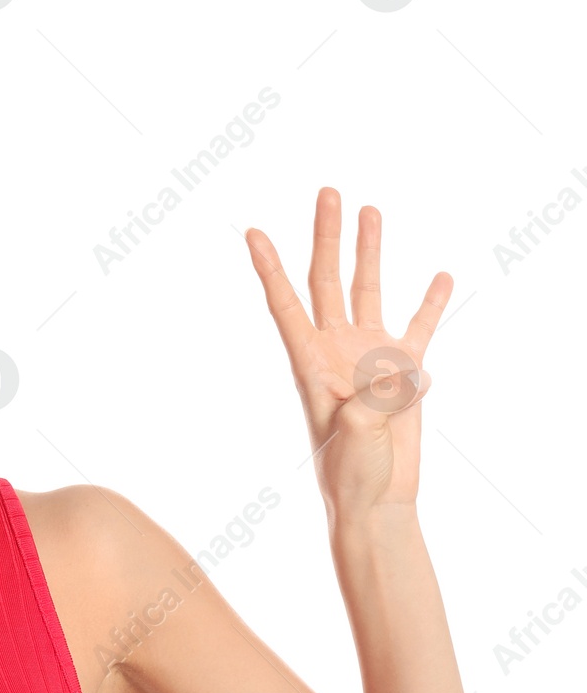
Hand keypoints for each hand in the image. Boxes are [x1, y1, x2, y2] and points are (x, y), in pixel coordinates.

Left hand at [244, 187, 450, 518]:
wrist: (375, 500)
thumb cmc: (350, 473)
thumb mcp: (354, 434)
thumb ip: (373, 398)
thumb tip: (402, 370)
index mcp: (310, 363)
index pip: (285, 304)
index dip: (269, 268)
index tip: (252, 231)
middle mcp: (336, 350)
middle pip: (327, 281)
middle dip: (326, 236)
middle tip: (327, 191)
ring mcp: (370, 357)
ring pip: (369, 291)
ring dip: (370, 251)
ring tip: (370, 210)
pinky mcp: (403, 372)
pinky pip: (419, 328)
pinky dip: (430, 302)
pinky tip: (439, 275)